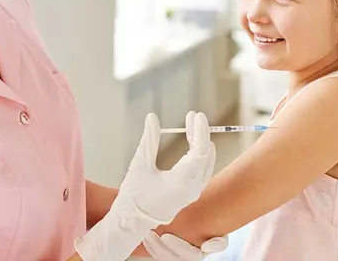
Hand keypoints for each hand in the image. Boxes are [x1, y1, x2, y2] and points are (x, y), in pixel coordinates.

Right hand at [74, 111, 215, 260]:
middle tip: (193, 116)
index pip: (199, 151)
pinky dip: (199, 156)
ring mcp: (193, 192)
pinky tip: (192, 145)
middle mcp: (192, 188)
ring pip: (205, 163)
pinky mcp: (189, 194)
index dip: (200, 131)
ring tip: (192, 126)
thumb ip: (149, 139)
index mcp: (182, 181)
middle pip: (205, 155)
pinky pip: (202, 171)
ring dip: (200, 144)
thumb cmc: (134, 195)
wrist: (131, 222)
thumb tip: (152, 117)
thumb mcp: (140, 163)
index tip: (197, 116)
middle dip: (200, 133)